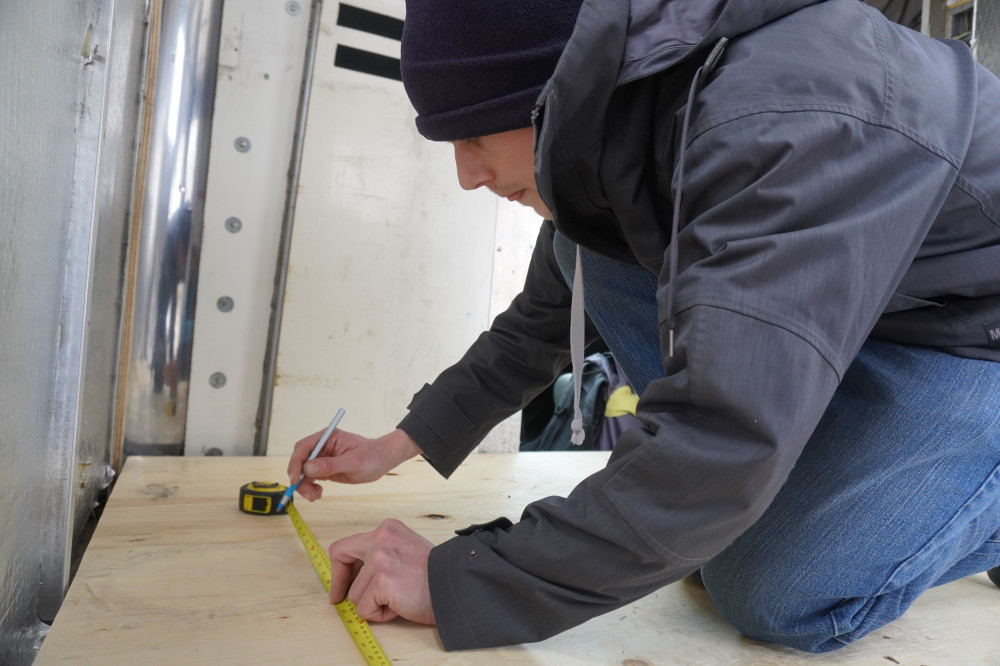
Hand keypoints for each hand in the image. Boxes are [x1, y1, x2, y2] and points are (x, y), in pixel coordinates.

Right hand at [287, 428, 420, 499]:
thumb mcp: (353, 462)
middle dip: (299, 478)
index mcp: (327, 438)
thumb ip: (330, 465)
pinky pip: (309, 479)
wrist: (381, 461)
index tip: (295, 478)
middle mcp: (321, 446)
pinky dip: (310, 488)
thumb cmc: (371, 456)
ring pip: (302, 472)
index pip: (303, 447)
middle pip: (299, 461)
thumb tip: (307, 468)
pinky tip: (318, 493)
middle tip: (308, 493)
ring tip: (316, 496)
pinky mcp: (323, 469)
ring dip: (304, 486)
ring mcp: (321, 458)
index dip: (295, 462)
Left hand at [328, 519, 435, 624]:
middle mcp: (381, 538)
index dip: (341, 568)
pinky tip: (399, 606)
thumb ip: (382, 555)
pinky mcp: (382, 581)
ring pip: (355, 593)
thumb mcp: (405, 550)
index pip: (349, 544)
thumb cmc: (435, 575)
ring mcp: (380, 559)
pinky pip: (364, 609)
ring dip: (372, 603)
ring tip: (397, 600)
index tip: (341, 582)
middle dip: (338, 581)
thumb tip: (356, 576)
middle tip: (338, 599)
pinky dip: (379, 614)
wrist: (454, 586)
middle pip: (340, 556)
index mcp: (388, 529)